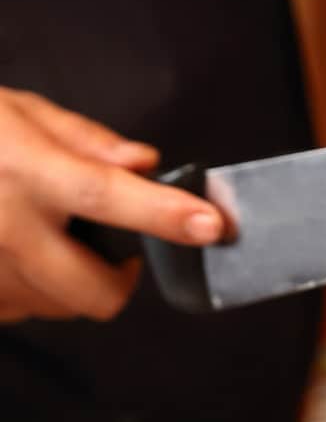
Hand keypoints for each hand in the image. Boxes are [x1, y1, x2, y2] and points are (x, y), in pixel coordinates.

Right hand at [0, 87, 224, 321]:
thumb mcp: (15, 111)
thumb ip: (85, 141)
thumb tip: (143, 163)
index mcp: (24, 173)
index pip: (107, 197)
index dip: (163, 215)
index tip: (209, 225)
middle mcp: (3, 230)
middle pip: (96, 293)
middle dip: (120, 279)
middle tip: (118, 250)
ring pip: (63, 308)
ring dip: (73, 282)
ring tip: (45, 238)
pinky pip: (24, 310)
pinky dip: (34, 288)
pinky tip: (12, 252)